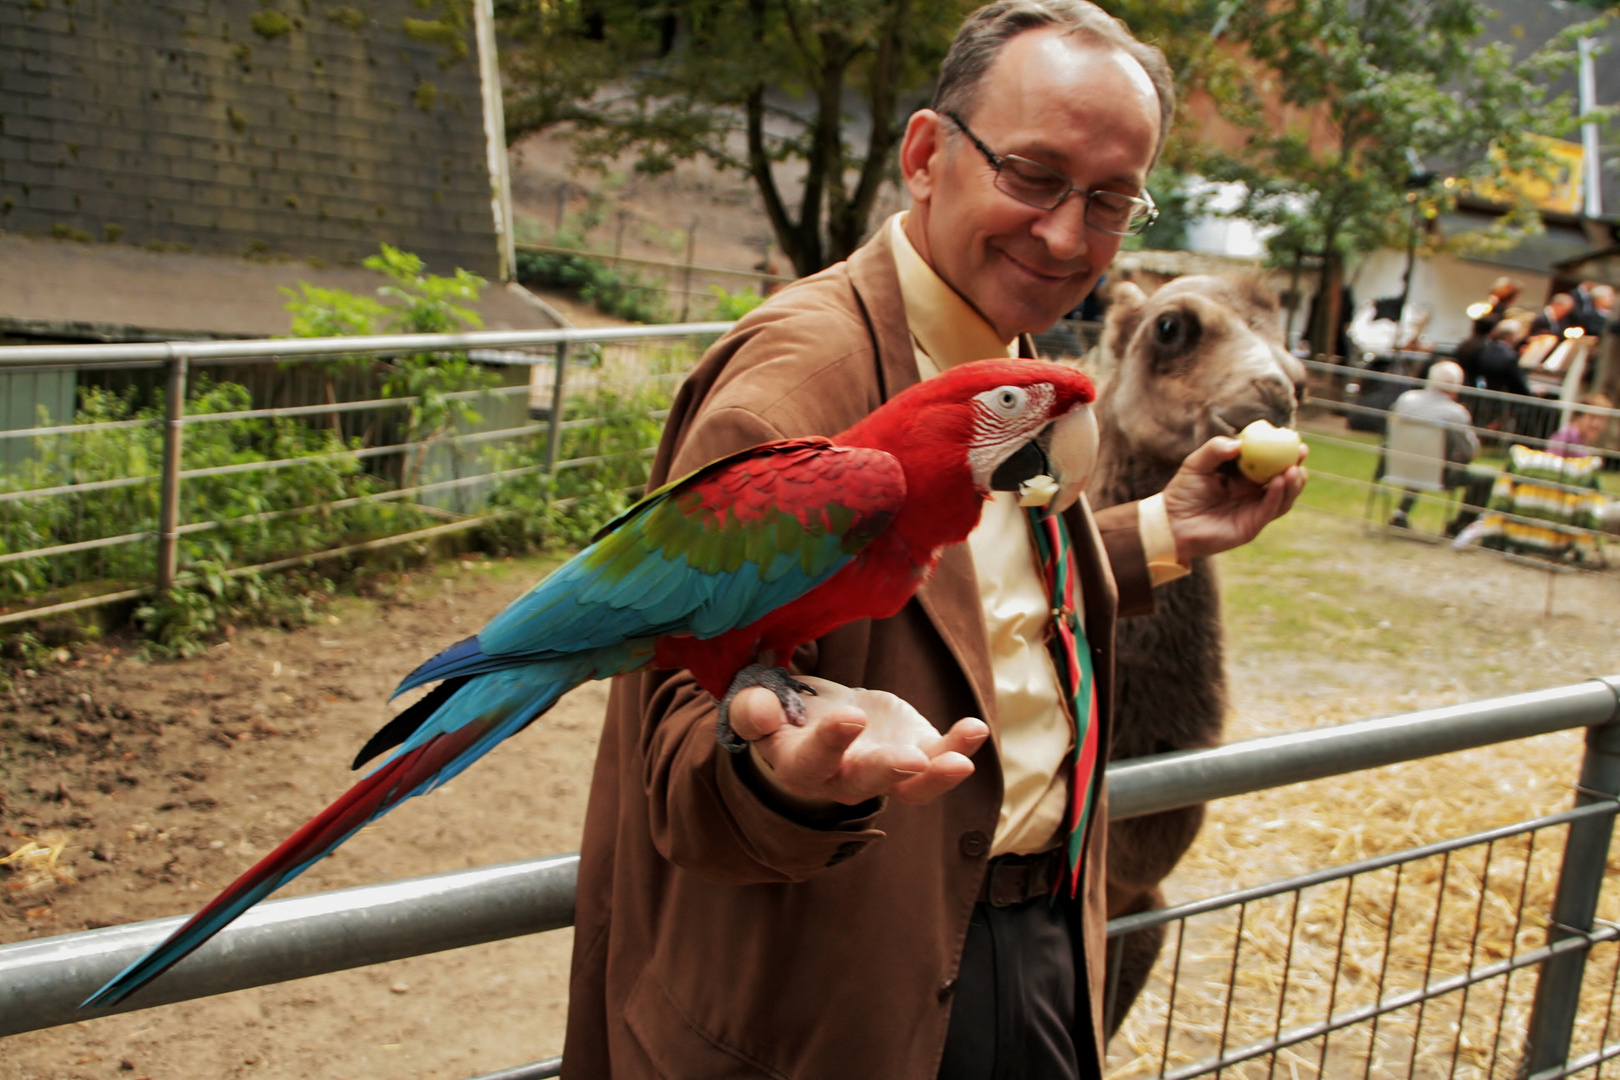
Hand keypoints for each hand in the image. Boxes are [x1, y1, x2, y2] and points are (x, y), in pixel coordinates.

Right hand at [729, 676, 988, 809]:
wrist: (818, 720)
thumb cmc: (782, 713)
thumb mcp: (759, 705)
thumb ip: (754, 709)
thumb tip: (764, 709)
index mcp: (799, 765)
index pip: (811, 761)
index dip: (829, 742)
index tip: (850, 717)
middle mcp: (841, 780)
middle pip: (863, 782)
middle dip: (888, 770)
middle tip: (911, 761)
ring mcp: (882, 774)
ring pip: (910, 787)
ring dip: (937, 776)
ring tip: (961, 761)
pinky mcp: (914, 757)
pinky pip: (939, 760)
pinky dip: (959, 747)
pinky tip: (975, 729)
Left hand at [1162, 436, 1306, 561]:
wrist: (1171, 523)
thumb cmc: (1182, 492)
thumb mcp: (1196, 464)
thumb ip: (1215, 450)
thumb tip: (1240, 444)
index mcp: (1243, 477)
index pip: (1270, 463)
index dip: (1284, 452)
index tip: (1293, 438)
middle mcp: (1253, 493)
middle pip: (1283, 480)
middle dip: (1296, 466)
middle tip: (1300, 453)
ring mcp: (1254, 510)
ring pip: (1283, 497)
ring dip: (1292, 483)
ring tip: (1294, 469)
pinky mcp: (1251, 526)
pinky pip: (1269, 510)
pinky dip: (1277, 496)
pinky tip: (1280, 482)